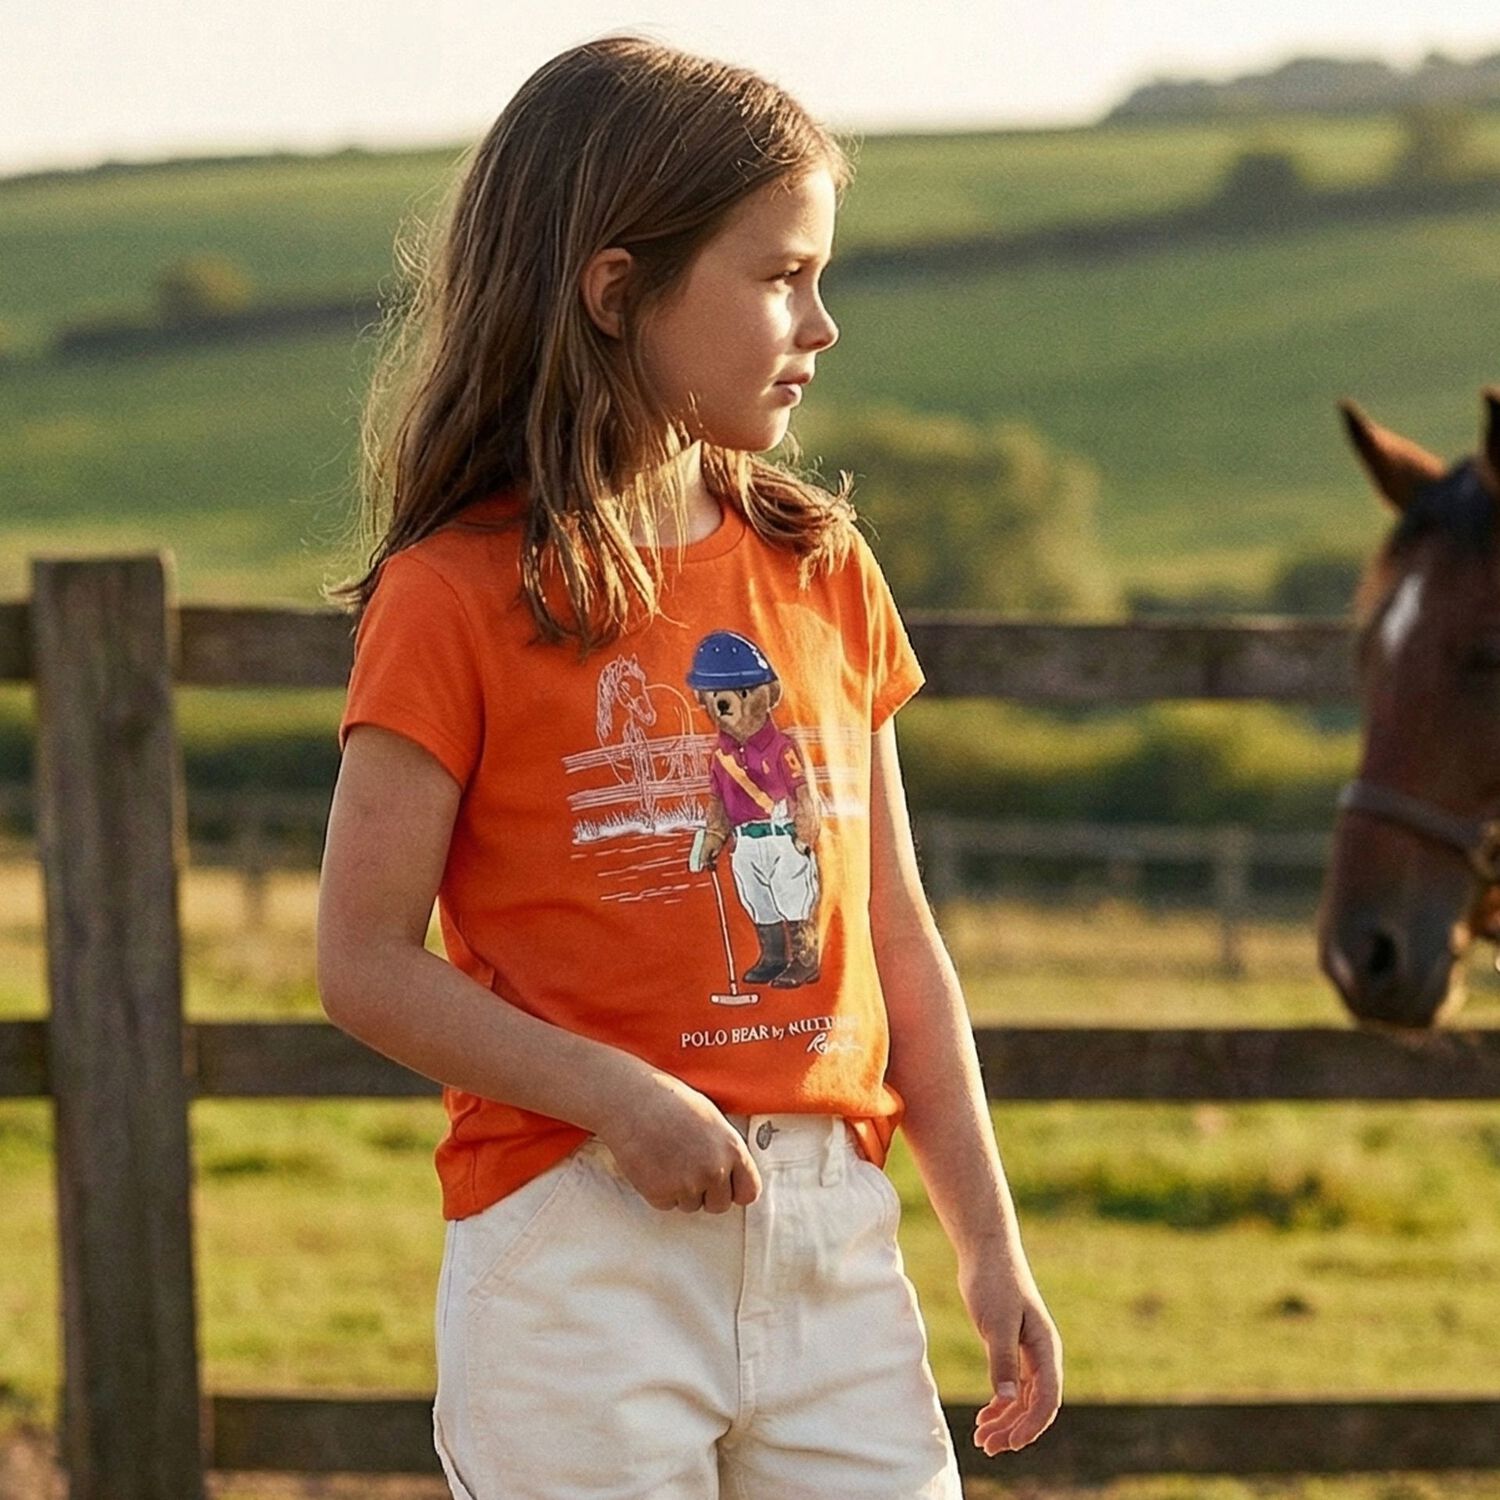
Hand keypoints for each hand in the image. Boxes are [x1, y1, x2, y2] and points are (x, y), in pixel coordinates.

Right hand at [594, 1072, 760, 1213]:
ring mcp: (688, 1184)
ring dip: (681, 1191)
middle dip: (706, 1193)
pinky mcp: (661, 1193)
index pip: (749, 1192)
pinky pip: (667, 1204)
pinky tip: (653, 1165)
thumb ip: (726, 1149)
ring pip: (691, 1205)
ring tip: (668, 1159)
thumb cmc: (670, 1102)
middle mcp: (714, 1170)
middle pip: (719, 1205)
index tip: (725, 1186)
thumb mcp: (712, 1119)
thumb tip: (731, 1172)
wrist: (632, 1102)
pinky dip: (660, 1191)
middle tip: (688, 1168)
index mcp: (732, 1149)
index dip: (735, 1190)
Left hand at [959, 1251, 1062, 1456]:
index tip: (1011, 1443)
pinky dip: (999, 1405)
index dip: (1032, 1425)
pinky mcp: (1010, 1348)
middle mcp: (1041, 1355)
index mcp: (1046, 1349)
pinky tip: (984, 1417)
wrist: (986, 1251)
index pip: (1047, 1399)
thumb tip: (1007, 1401)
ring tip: (981, 1439)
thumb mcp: (997, 1322)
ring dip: (1005, 1421)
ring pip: (1022, 1399)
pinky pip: (1011, 1387)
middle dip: (1014, 1429)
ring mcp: (1027, 1353)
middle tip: (988, 1447)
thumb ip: (1002, 1360)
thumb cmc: (994, 1282)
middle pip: (1034, 1405)